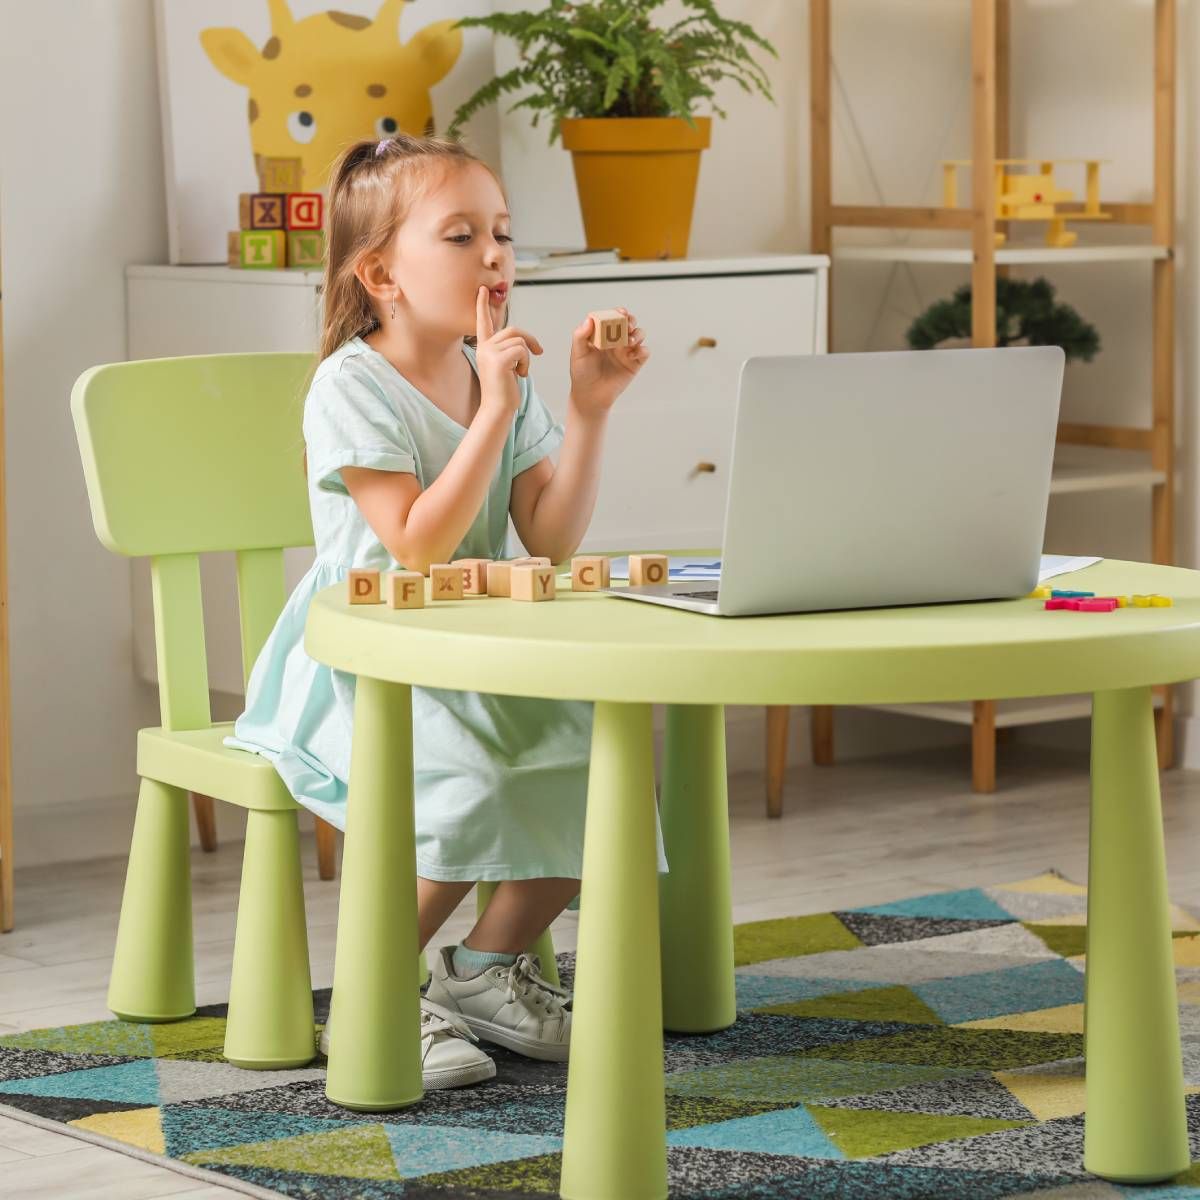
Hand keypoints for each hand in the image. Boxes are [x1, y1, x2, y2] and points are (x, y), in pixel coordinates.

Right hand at [474, 285, 541, 418]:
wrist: (498, 409)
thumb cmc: (504, 392)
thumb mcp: (507, 366)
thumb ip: (509, 350)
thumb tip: (523, 341)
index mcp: (485, 348)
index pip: (484, 322)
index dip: (483, 306)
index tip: (483, 290)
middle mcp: (484, 347)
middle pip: (514, 330)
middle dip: (530, 340)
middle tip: (539, 352)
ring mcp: (489, 352)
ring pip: (520, 341)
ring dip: (527, 356)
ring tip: (521, 372)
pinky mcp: (498, 359)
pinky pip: (522, 350)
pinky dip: (527, 362)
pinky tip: (520, 375)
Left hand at [569, 308, 648, 418]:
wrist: (590, 396)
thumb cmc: (582, 374)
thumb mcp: (577, 353)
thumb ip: (580, 336)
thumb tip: (589, 320)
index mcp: (603, 334)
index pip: (613, 318)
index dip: (618, 312)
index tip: (619, 312)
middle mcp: (616, 340)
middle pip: (629, 323)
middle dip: (630, 320)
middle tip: (627, 324)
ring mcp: (626, 351)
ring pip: (639, 334)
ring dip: (637, 334)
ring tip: (628, 342)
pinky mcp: (634, 363)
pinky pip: (644, 352)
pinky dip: (642, 350)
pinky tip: (631, 355)